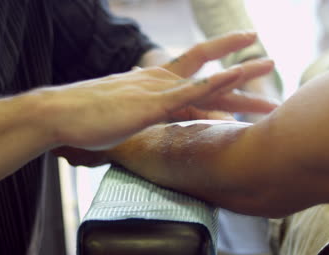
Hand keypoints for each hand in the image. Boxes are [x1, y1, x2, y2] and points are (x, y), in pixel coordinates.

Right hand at [54, 32, 277, 164]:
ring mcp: (157, 90)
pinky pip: (190, 92)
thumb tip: (144, 117)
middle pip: (209, 72)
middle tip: (268, 61)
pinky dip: (215, 86)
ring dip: (240, 74)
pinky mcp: (151, 103)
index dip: (219, 76)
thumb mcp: (120, 114)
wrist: (58, 115)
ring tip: (269, 66)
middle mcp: (160, 81)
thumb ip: (137, 114)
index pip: (194, 77)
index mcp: (153, 84)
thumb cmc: (85, 118)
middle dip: (240, 68)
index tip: (239, 76)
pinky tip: (236, 79)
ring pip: (208, 80)